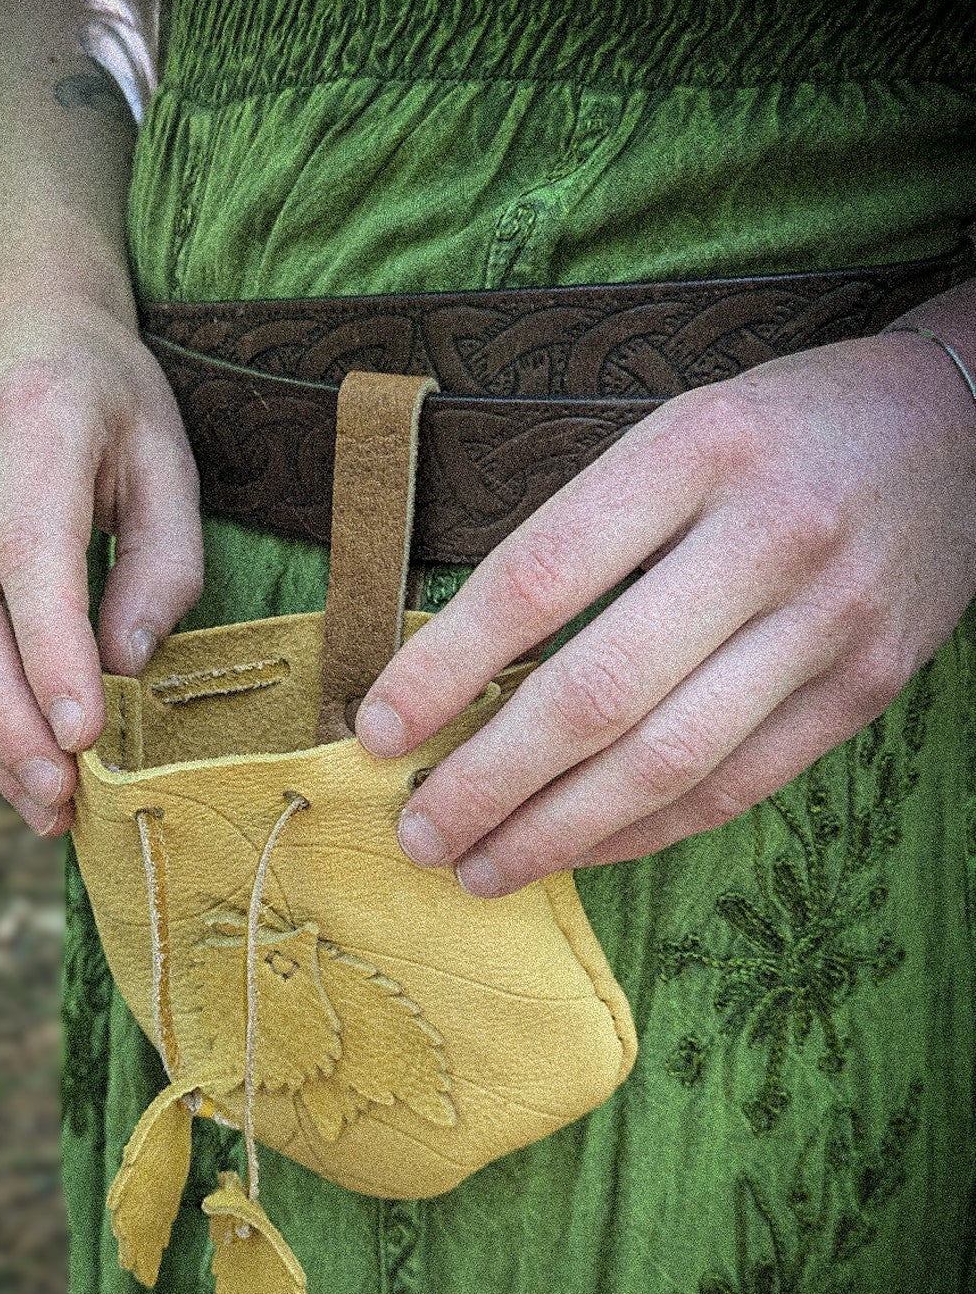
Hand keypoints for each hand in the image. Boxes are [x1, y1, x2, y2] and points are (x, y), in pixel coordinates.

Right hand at [0, 276, 202, 834]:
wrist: (25, 327)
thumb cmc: (116, 402)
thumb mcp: (172, 464)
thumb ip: (163, 566)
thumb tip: (125, 670)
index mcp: (39, 419)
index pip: (27, 549)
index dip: (48, 648)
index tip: (84, 734)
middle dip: (2, 712)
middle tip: (56, 795)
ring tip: (42, 805)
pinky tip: (15, 764)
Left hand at [354, 330, 975, 891]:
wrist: (959, 427)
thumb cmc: (778, 431)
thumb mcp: (673, 430)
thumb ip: (581, 534)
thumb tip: (456, 672)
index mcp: (697, 449)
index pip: (541, 575)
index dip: (445, 666)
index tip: (376, 729)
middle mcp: (770, 536)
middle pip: (600, 691)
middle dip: (490, 779)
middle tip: (416, 832)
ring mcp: (830, 622)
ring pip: (668, 759)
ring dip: (557, 831)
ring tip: (477, 866)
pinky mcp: (868, 688)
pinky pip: (737, 784)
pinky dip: (644, 830)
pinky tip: (576, 850)